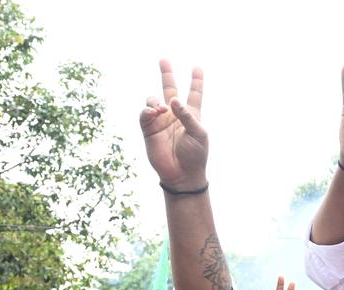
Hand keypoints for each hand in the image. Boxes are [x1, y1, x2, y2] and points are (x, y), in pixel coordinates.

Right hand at [140, 60, 207, 190]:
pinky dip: (147, 111)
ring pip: (153, 101)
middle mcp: (175, 115)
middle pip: (169, 90)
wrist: (182, 174)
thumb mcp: (198, 133)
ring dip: (156, 101)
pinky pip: (144, 114)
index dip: (196, 81)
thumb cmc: (196, 155)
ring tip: (161, 110)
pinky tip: (154, 113)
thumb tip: (173, 100)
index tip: (197, 67)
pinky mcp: (149, 129)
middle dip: (166, 74)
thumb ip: (187, 115)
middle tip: (163, 60)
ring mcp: (161, 121)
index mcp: (191, 115)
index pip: (194, 94)